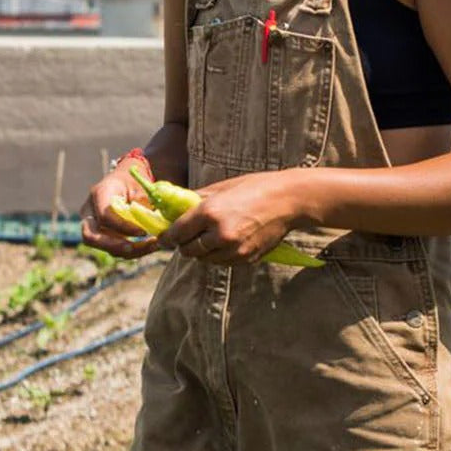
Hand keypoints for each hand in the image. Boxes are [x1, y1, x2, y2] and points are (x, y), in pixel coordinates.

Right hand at [79, 154, 162, 259]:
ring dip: (129, 251)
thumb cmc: (133, 182)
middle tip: (135, 248)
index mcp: (99, 193)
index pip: (104, 216)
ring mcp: (93, 225)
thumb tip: (151, 223)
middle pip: (90, 236)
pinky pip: (114, 249)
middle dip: (114, 246)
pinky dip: (132, 251)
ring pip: (103, 247)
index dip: (123, 227)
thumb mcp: (140, 187)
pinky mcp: (102, 236)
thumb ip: (142, 203)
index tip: (143, 231)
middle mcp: (90, 211)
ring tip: (153, 245)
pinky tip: (149, 246)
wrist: (125, 183)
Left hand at [162, 170, 306, 265]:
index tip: (162, 238)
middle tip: (185, 238)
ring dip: (202, 252)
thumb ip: (197, 200)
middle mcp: (219, 234)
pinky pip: (222, 263)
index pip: (177, 234)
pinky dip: (218, 256)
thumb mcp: (222, 188)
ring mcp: (234, 250)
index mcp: (209, 213)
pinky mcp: (245, 258)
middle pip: (188, 251)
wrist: (288, 200)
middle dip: (184, 245)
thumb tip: (176, 208)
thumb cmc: (255, 188)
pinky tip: (226, 241)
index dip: (166, 238)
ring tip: (209, 238)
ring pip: (204, 260)